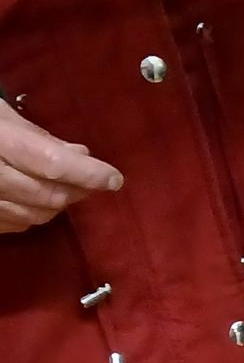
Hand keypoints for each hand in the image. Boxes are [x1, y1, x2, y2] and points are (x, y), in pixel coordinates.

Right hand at [0, 94, 122, 233]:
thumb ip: (38, 137)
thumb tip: (81, 156)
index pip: (49, 162)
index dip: (86, 173)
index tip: (114, 178)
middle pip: (44, 195)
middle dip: (77, 191)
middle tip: (97, 181)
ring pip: (31, 216)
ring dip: (57, 205)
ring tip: (68, 189)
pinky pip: (10, 225)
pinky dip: (31, 216)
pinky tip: (36, 201)